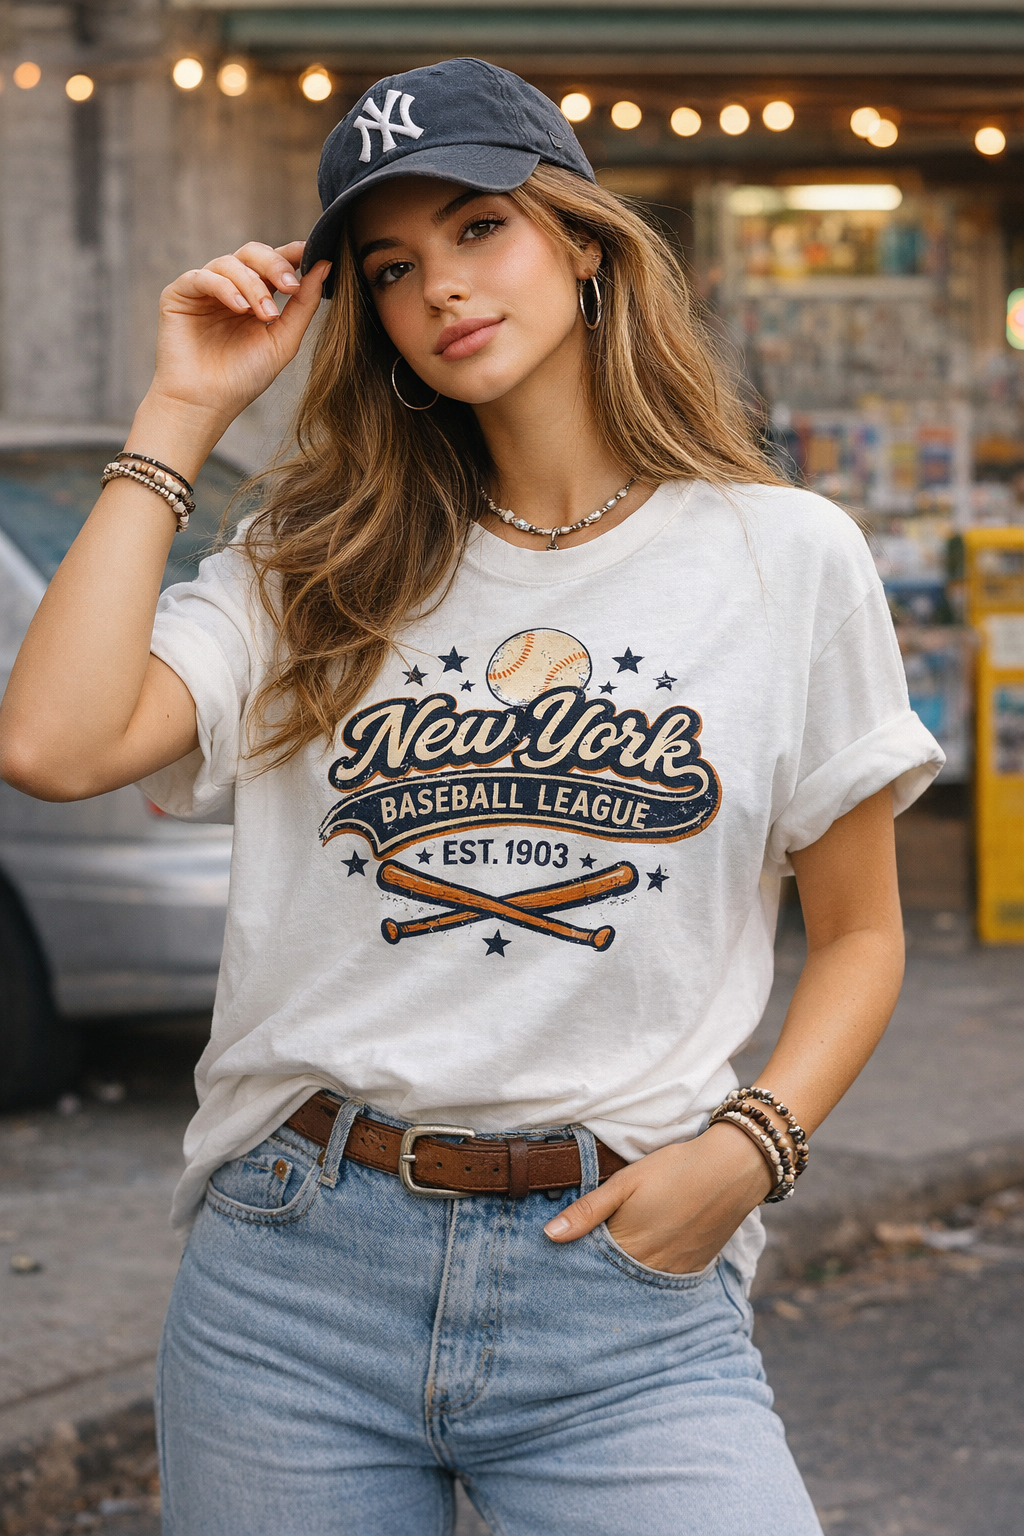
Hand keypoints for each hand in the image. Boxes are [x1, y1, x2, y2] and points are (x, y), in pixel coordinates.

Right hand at [146, 241, 331, 436]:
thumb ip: (303, 305)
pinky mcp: (179, 294)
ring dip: (252, 285)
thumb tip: (325, 266)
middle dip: (274, 265)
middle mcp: (229, 287)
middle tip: (290, 286)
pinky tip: (239, 308)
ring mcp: (203, 289)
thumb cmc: (244, 377)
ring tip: (264, 314)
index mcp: (255, 295)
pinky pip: (202, 276)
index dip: (291, 253)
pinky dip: (224, 287)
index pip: (273, 263)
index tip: (312, 254)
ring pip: (229, 263)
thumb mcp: (283, 340)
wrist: (206, 403)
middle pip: (252, 252)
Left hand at [543, 1122, 772, 1273]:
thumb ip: (588, 1211)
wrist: (732, 1169)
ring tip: (615, 1261)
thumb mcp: (625, 1182)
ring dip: (624, 1277)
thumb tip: (549, 1235)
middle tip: (583, 1265)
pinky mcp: (694, 1268)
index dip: (575, 1262)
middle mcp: (650, 1268)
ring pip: (638, 1284)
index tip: (560, 1261)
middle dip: (598, 1275)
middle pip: (613, 1280)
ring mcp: (674, 1272)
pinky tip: (644, 1261)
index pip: (591, 1266)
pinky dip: (650, 1276)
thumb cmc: (674, 1169)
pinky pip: (664, 1283)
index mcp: (628, 1245)